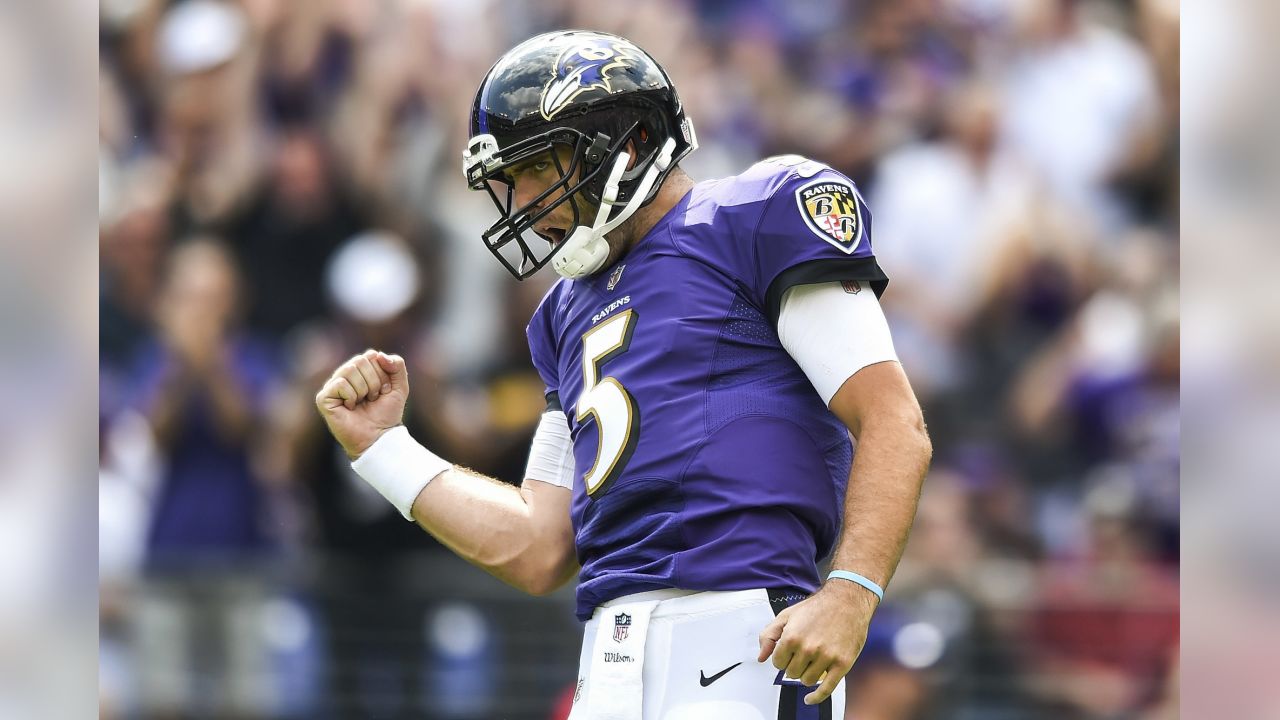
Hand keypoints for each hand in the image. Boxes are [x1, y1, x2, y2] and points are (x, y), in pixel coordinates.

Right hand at [315, 349, 405, 458]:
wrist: (378, 437)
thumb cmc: (386, 414)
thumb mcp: (400, 387)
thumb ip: (397, 366)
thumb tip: (378, 354)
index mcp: (360, 370)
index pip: (371, 355)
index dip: (382, 373)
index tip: (383, 390)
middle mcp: (344, 375)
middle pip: (360, 360)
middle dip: (374, 381)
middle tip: (372, 398)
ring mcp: (332, 386)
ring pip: (349, 370)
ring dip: (363, 389)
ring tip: (362, 403)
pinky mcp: (324, 398)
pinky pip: (340, 384)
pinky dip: (351, 396)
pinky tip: (350, 407)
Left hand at [757, 581, 877, 704]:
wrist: (847, 601)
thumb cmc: (817, 607)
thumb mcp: (787, 616)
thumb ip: (769, 635)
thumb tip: (761, 657)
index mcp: (792, 637)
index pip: (777, 663)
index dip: (782, 658)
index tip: (789, 653)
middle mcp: (808, 648)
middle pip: (791, 673)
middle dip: (794, 665)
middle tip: (803, 653)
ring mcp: (826, 657)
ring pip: (806, 680)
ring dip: (806, 674)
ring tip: (812, 661)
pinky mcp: (842, 664)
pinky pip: (826, 689)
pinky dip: (816, 697)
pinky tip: (809, 699)